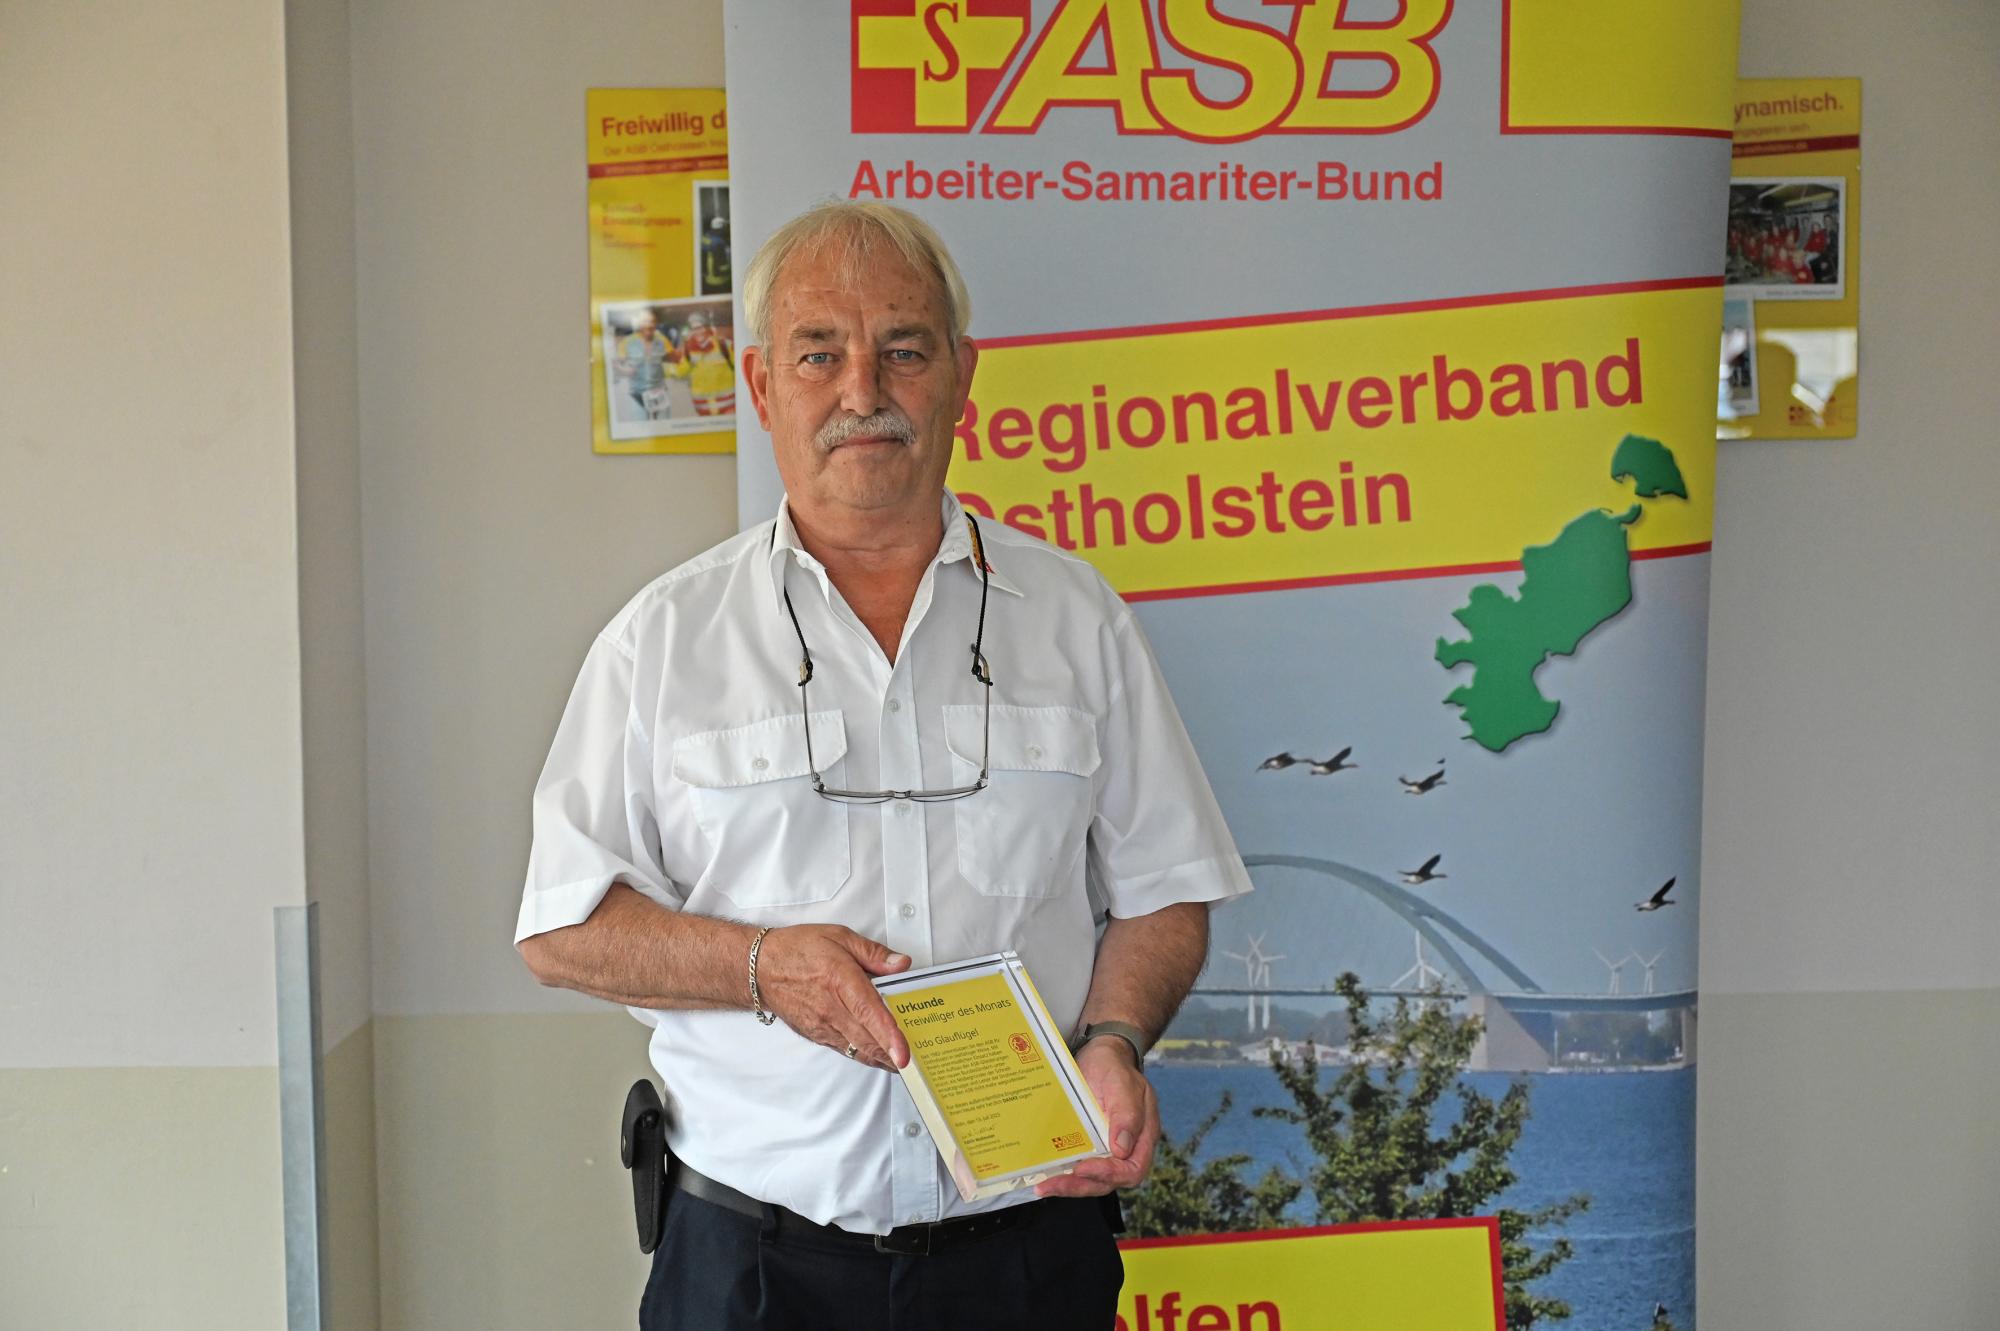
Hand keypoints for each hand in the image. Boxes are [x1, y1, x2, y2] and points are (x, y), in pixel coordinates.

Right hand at [756, 924, 911, 1070]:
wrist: (761, 968)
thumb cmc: (797, 950)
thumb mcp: (839, 936)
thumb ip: (873, 953)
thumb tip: (900, 963)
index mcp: (840, 980)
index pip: (869, 1013)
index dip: (889, 1036)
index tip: (904, 1054)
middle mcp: (831, 1008)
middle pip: (867, 1040)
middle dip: (892, 1057)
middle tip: (916, 1064)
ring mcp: (822, 1025)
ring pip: (857, 1050)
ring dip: (880, 1059)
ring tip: (902, 1063)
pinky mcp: (816, 1034)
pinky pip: (844, 1049)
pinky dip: (863, 1054)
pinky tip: (876, 1054)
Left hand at [1036, 1037, 1157, 1197]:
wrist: (1100, 1056)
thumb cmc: (1114, 1067)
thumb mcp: (1121, 1083)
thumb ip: (1126, 1114)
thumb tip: (1122, 1149)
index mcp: (1143, 1135)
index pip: (1132, 1169)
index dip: (1108, 1174)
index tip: (1083, 1169)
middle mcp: (1126, 1148)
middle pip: (1109, 1181)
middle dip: (1080, 1186)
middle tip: (1052, 1185)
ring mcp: (1106, 1149)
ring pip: (1092, 1179)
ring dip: (1068, 1186)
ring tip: (1043, 1186)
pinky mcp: (1089, 1146)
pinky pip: (1079, 1166)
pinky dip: (1063, 1174)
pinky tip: (1044, 1175)